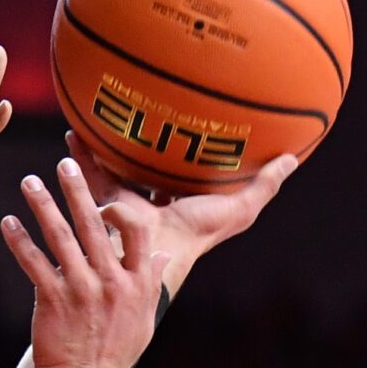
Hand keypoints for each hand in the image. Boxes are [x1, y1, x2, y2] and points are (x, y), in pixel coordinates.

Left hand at [0, 157, 172, 367]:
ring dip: (43, 205)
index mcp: (137, 284)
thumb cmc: (115, 355)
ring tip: (29, 182)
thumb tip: (162, 253)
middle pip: (95, 225)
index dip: (122, 208)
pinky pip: (34, 263)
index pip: (137, 233)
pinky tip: (8, 222)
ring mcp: (81, 291)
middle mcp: (111, 282)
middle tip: (64, 164)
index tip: (108, 195)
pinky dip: (19, 241)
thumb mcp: (144, 318)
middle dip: (78, 191)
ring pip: (60, 237)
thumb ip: (152, 282)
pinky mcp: (52, 301)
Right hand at [62, 131, 296, 291]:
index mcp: (184, 202)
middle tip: (134, 118)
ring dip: (105, 146)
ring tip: (94, 119)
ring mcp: (128, 201)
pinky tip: (74, 130)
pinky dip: (82, 153)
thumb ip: (264, 183)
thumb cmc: (201, 232)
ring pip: (113, 168)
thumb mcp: (240, 207)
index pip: (183, 174)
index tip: (179, 127)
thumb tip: (292, 157)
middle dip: (140, 148)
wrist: (159, 249)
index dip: (183, 153)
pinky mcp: (107, 199)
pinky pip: (91, 172)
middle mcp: (154, 201)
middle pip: (145, 169)